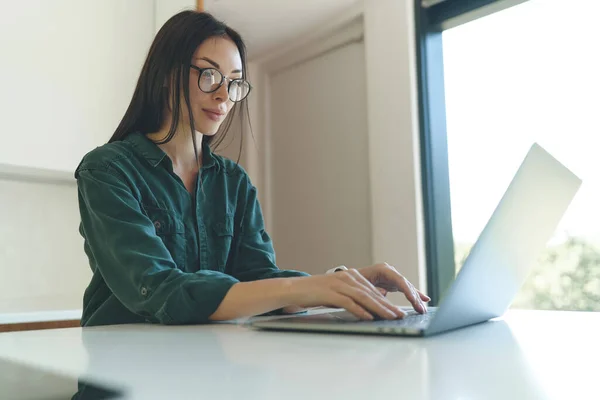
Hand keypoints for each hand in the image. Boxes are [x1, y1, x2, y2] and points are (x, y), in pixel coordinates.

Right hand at [286, 271, 406, 320]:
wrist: (294, 288)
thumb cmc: (315, 293)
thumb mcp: (337, 292)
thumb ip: (352, 296)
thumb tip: (369, 308)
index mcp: (350, 276)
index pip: (372, 290)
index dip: (386, 301)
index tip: (397, 311)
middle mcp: (347, 277)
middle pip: (371, 293)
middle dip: (387, 306)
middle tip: (400, 315)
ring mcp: (338, 284)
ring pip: (363, 297)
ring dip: (379, 308)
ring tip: (390, 317)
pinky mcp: (330, 292)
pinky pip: (348, 302)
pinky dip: (360, 310)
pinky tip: (368, 317)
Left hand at [357, 263, 430, 313]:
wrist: (346, 279)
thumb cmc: (351, 283)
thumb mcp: (360, 288)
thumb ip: (372, 292)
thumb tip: (383, 296)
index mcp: (382, 270)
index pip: (399, 280)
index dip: (408, 291)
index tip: (414, 301)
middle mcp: (389, 271)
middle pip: (406, 284)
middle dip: (415, 297)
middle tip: (421, 309)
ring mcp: (391, 276)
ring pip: (407, 287)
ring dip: (416, 298)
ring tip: (423, 309)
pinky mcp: (392, 283)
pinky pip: (405, 289)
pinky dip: (414, 295)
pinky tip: (425, 299)